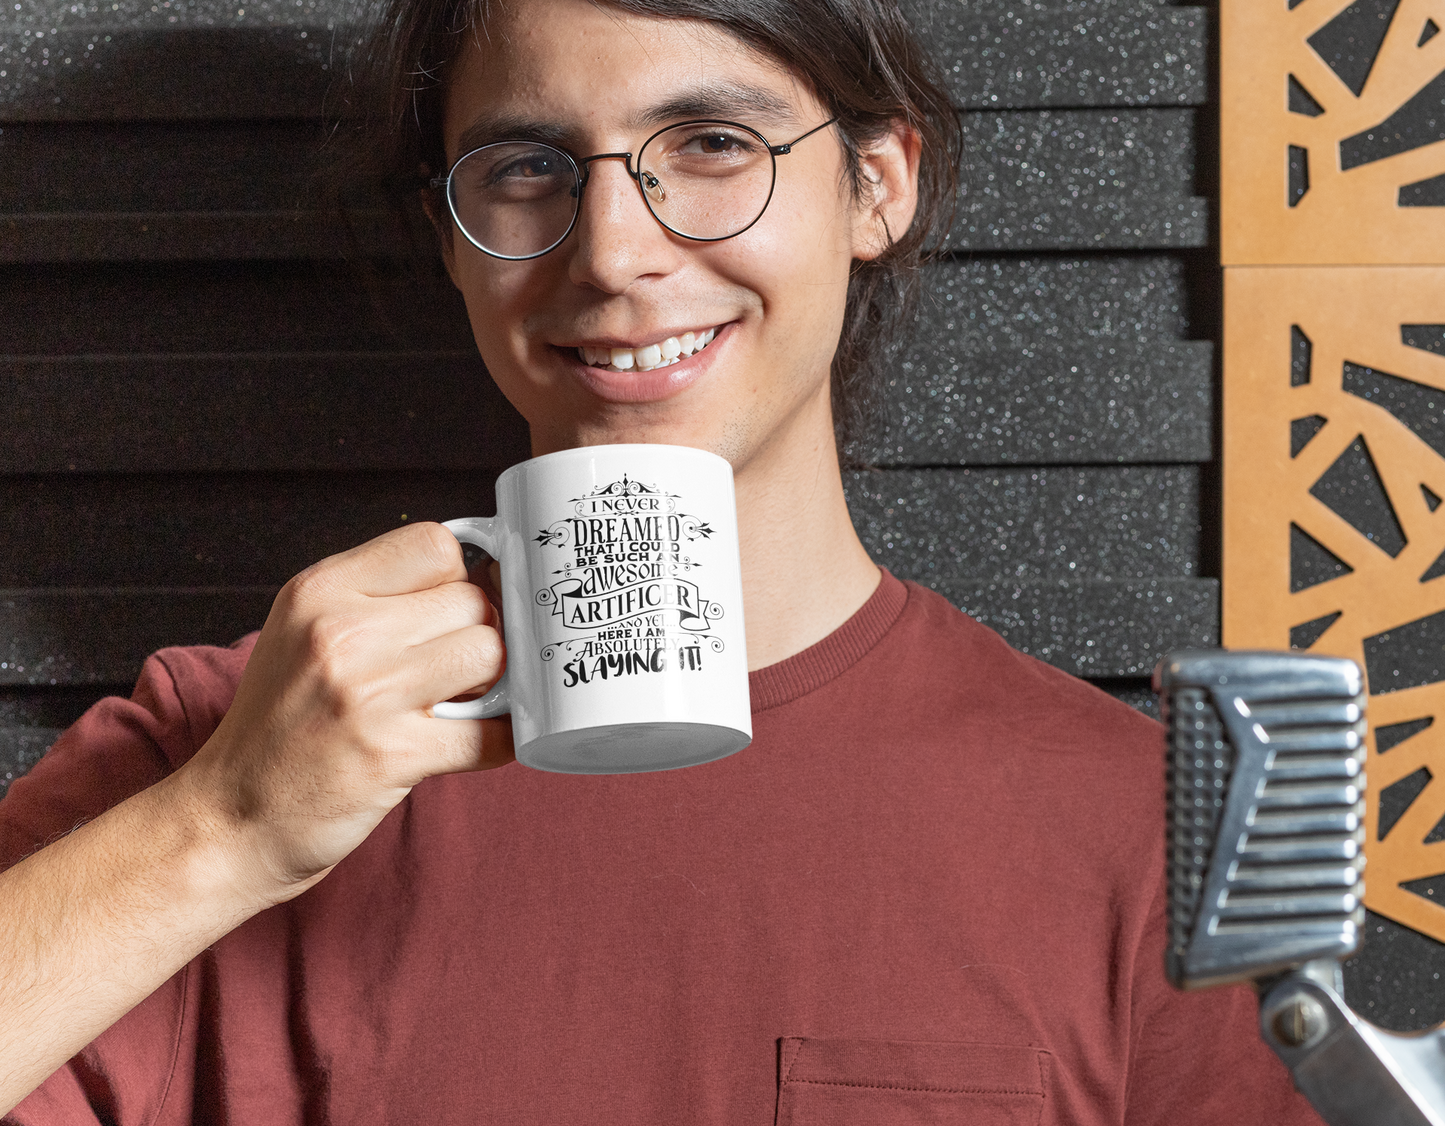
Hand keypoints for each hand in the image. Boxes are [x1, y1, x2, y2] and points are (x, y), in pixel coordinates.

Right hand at [175, 522, 513, 906]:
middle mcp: (343, 633)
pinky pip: (493, 731)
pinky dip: (501, 738)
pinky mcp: (396, 755)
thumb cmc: (278, 725)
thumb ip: (374, 598)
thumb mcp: (301, 632)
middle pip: (472, 601)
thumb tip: (475, 577)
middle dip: (475, 633)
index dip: (456, 577)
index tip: (448, 609)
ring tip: (458, 700)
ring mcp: (370, 694)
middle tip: (452, 667)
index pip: (433, 544)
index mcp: (319, 591)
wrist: (231, 817)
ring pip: (490, 654)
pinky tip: (478, 739)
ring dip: (489, 682)